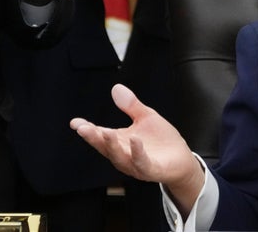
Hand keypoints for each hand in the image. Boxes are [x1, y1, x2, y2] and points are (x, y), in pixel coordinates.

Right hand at [71, 84, 204, 216]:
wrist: (182, 160)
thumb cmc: (162, 140)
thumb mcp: (146, 117)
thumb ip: (131, 105)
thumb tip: (116, 88)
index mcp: (120, 141)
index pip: (100, 135)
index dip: (86, 129)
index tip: (75, 122)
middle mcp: (124, 154)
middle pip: (104, 147)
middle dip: (93, 138)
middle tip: (82, 128)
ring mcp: (136, 164)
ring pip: (119, 157)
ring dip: (112, 146)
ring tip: (106, 132)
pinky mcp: (151, 170)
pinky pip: (142, 162)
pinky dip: (137, 152)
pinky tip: (135, 140)